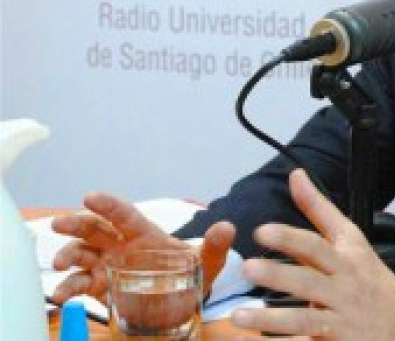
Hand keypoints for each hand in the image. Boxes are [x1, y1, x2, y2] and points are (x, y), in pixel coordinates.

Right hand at [50, 193, 234, 304]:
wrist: (179, 307)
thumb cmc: (189, 276)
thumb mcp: (206, 263)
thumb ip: (215, 246)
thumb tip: (227, 227)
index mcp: (144, 234)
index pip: (124, 215)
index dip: (108, 205)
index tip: (90, 197)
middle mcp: (121, 246)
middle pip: (94, 229)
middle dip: (75, 224)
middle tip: (58, 224)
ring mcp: (108, 266)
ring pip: (82, 254)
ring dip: (68, 254)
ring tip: (58, 265)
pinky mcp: (100, 287)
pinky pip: (80, 284)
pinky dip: (68, 288)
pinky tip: (61, 296)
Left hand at [231, 169, 394, 339]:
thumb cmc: (368, 274)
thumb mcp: (351, 239)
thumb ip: (319, 209)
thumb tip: (296, 175)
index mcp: (345, 258)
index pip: (316, 244)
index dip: (289, 237)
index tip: (261, 231)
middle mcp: (344, 286)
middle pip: (309, 280)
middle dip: (279, 274)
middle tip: (248, 268)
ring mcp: (342, 318)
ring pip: (305, 318)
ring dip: (271, 319)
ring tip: (238, 317)